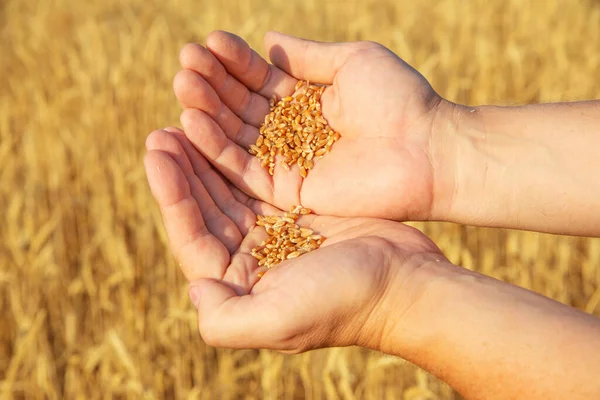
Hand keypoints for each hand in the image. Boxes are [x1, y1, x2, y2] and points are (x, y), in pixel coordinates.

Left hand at [144, 127, 447, 351]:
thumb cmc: (347, 302)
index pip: (191, 235)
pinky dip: (241, 153)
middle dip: (183, 169)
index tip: (157, 151)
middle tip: (163, 130)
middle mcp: (250, 260)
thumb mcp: (280, 320)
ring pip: (229, 189)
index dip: (170, 194)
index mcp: (238, 285)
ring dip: (207, 156)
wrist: (405, 285)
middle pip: (206, 209)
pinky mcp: (297, 212)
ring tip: (186, 119)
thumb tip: (193, 286)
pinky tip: (228, 129)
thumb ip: (225, 319)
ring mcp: (273, 234)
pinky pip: (258, 177)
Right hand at [173, 31, 453, 221]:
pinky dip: (216, 148)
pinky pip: (243, 170)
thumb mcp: (353, 63)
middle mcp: (292, 134)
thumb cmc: (400, 101)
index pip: (260, 80)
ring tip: (182, 84)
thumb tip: (267, 40)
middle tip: (185, 61)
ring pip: (236, 137)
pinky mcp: (287, 192)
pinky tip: (192, 122)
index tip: (208, 43)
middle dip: (213, 85)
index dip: (234, 63)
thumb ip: (307, 56)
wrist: (429, 151)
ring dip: (207, 112)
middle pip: (242, 108)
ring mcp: (288, 163)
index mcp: (307, 102)